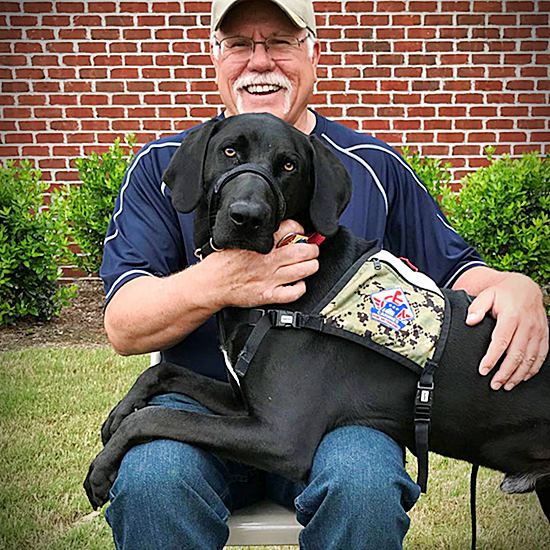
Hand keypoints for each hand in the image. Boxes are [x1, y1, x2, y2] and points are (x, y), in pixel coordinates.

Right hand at [205, 219, 319, 308]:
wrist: (211, 284)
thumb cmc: (222, 263)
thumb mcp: (237, 240)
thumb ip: (257, 235)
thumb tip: (276, 229)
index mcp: (259, 243)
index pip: (289, 229)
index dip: (300, 229)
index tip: (301, 232)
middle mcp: (267, 260)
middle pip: (302, 251)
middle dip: (312, 249)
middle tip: (312, 249)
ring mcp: (269, 278)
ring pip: (303, 270)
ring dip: (312, 266)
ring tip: (311, 264)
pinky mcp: (268, 295)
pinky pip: (293, 293)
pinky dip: (301, 288)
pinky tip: (299, 283)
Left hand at [465, 273, 547, 389]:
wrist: (525, 287)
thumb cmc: (502, 293)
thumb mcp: (487, 295)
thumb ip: (477, 308)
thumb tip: (470, 320)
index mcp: (511, 316)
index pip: (501, 341)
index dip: (492, 358)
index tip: (483, 370)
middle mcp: (527, 325)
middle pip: (517, 354)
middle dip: (505, 372)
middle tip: (495, 384)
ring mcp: (538, 331)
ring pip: (530, 358)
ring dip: (519, 374)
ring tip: (507, 385)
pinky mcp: (544, 335)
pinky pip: (541, 355)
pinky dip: (533, 369)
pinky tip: (523, 377)